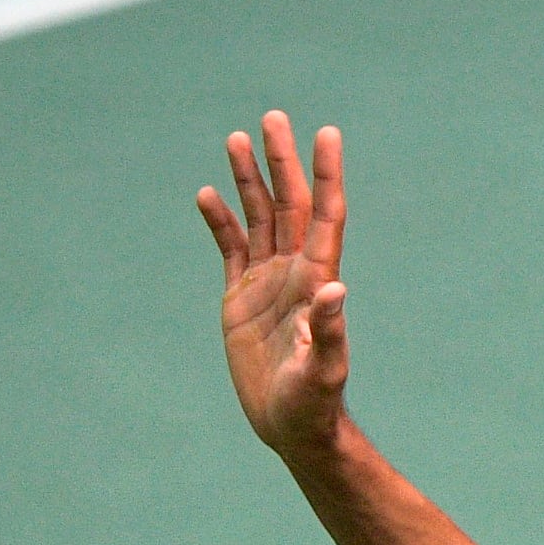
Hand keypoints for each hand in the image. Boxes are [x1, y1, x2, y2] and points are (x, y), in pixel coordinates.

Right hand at [196, 111, 347, 457]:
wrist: (291, 427)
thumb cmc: (313, 404)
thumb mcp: (322, 371)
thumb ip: (329, 333)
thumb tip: (336, 292)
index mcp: (317, 281)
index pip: (324, 216)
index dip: (326, 175)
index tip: (327, 134)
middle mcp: (295, 273)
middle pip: (289, 205)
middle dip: (282, 161)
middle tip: (274, 117)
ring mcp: (268, 283)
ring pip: (259, 219)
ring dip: (249, 179)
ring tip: (237, 138)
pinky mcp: (241, 298)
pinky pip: (230, 248)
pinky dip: (220, 221)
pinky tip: (208, 194)